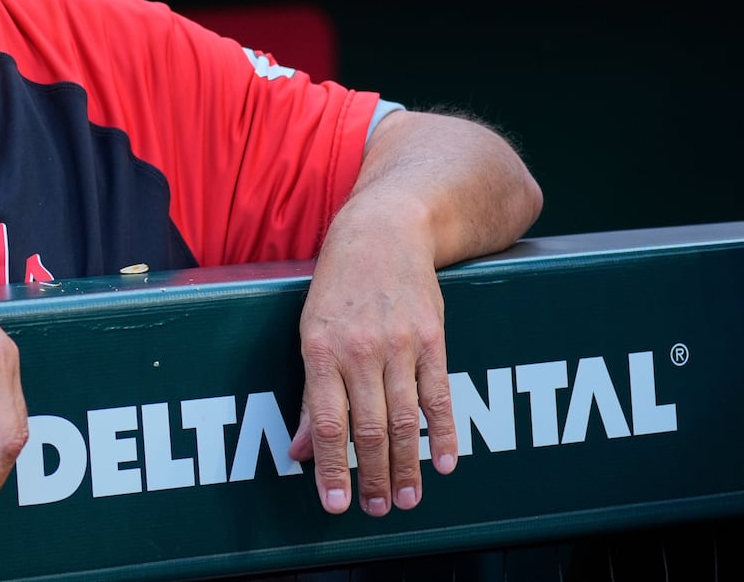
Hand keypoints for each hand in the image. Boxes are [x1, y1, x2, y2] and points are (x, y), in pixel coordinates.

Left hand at [287, 212, 456, 516]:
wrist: (382, 232)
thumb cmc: (338, 286)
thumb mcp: (310, 331)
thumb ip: (310, 395)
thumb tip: (299, 451)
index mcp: (320, 350)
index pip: (328, 423)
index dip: (331, 468)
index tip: (336, 504)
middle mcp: (360, 349)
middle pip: (369, 427)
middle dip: (373, 475)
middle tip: (378, 510)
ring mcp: (400, 344)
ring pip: (405, 418)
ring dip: (407, 464)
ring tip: (406, 499)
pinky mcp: (433, 337)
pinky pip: (439, 393)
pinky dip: (444, 432)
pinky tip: (443, 463)